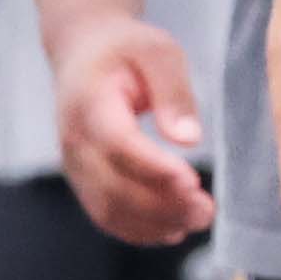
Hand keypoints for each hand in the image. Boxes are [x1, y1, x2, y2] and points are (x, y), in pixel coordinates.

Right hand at [54, 17, 216, 249]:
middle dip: (162, 205)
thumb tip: (189, 140)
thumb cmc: (125, 49)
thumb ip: (174, 92)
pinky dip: (139, 230)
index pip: (118, 144)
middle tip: (206, 209)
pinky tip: (172, 228)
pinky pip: (105, 215)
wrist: (83, 52)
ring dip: (154, 223)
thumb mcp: (159, 52)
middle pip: (113, 187)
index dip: (153, 169)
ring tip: (198, 219)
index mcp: (89, 102)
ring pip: (108, 209)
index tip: (192, 182)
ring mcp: (74, 165)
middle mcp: (74, 140)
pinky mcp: (83, 180)